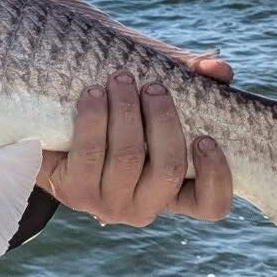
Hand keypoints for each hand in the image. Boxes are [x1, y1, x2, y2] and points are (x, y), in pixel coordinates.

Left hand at [40, 62, 234, 227]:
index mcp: (174, 192)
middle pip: (168, 170)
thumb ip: (193, 85)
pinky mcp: (73, 192)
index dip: (216, 176)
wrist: (55, 125)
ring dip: (126, 111)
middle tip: (153, 86)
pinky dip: (93, 118)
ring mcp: (108, 204)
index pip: (211, 206)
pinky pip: (89, 153)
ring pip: (128, 158)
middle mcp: (144, 207)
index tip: (206, 138)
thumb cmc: (121, 114)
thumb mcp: (157, 100)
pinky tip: (93, 94)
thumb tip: (220, 70)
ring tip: (120, 80)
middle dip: (162, 121)